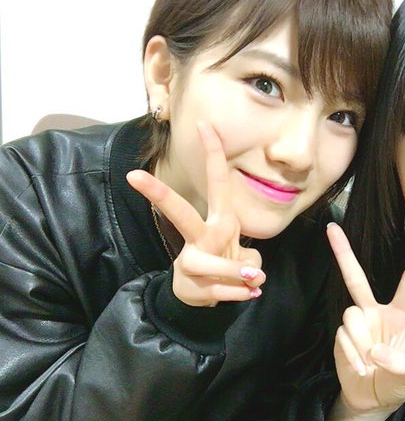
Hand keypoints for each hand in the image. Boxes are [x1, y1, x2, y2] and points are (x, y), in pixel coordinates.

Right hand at [126, 121, 264, 306]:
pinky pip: (225, 290)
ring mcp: (194, 261)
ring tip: (256, 279)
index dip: (212, 153)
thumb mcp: (240, 249)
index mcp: (218, 220)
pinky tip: (249, 293)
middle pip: (180, 214)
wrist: (202, 297)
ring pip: (212, 265)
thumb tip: (253, 277)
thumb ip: (249, 259)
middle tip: (133, 176)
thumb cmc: (223, 261)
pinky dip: (241, 293)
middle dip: (159, 195)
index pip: (216, 181)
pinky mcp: (195, 286)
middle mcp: (201, 237)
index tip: (204, 124)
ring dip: (237, 272)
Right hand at [327, 223, 404, 416]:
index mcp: (399, 315)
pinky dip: (352, 355)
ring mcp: (356, 324)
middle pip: (357, 279)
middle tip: (332, 228)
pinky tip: (361, 369)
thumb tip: (377, 350)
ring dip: (360, 340)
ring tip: (369, 364)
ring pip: (350, 314)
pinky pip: (343, 337)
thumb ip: (399, 365)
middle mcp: (374, 313)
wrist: (370, 401)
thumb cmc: (395, 384)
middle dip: (343, 254)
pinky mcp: (341, 336)